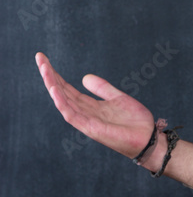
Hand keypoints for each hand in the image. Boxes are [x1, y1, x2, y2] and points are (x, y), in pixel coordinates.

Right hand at [35, 52, 154, 159]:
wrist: (149, 139)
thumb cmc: (135, 122)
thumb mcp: (118, 98)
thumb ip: (102, 88)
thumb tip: (84, 77)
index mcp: (90, 107)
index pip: (67, 89)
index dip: (56, 75)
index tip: (45, 60)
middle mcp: (85, 114)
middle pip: (62, 92)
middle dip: (50, 75)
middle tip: (39, 57)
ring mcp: (86, 121)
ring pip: (63, 101)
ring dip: (52, 85)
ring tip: (44, 68)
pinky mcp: (91, 128)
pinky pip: (72, 114)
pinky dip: (61, 102)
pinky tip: (54, 89)